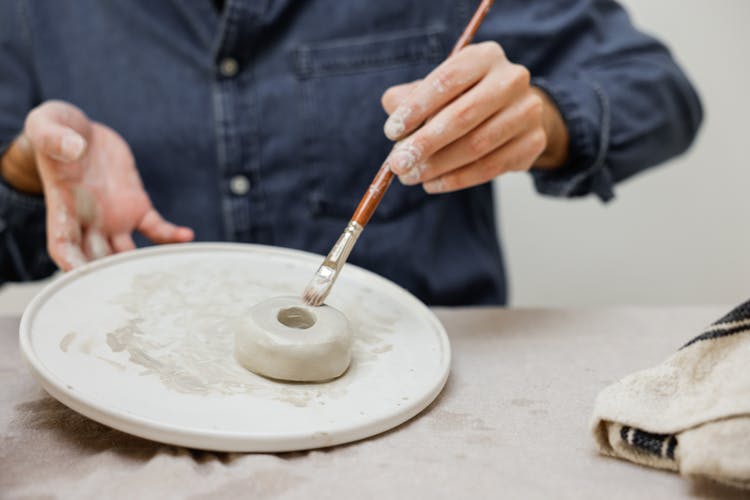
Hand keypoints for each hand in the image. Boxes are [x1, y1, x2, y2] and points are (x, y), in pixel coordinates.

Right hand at [0, 100, 193, 270]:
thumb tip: (72, 147)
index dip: (71, 262)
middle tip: (127, 286)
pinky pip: (155, 227)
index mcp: (64, 206)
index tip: (82, 273)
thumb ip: (54, 136)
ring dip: (142, 263)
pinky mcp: (136, 206)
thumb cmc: (55, 131)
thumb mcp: (46, 125)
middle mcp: (89, 220)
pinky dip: (170, 235)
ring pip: (128, 251)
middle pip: (98, 257)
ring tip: (161, 272)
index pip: (63, 244)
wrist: (79, 132)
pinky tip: (187, 236)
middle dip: (110, 273)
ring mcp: (115, 217)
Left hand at [381, 42, 568, 192]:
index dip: (416, 107)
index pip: (447, 81)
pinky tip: (433, 184)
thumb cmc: (465, 98)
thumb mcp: (438, 89)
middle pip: (463, 116)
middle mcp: (512, 79)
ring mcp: (528, 111)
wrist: (514, 112)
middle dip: (425, 143)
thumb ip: (410, 96)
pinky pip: (490, 167)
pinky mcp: (533, 142)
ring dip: (438, 166)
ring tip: (411, 176)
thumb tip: (392, 105)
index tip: (391, 132)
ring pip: (477, 145)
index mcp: (485, 56)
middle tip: (397, 163)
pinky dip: (456, 179)